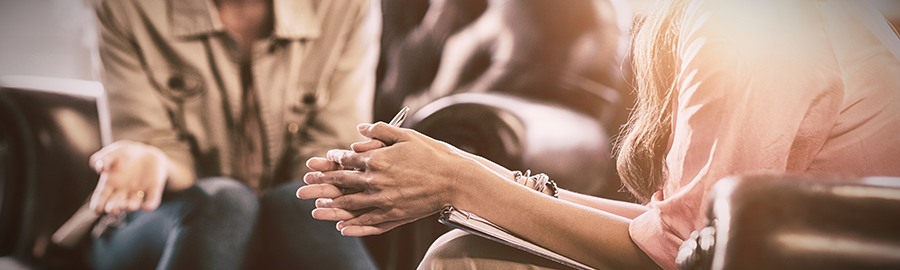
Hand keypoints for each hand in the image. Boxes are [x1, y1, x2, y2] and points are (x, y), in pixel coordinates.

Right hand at [89, 140, 169, 214]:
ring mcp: (138, 192)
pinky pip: (152, 199)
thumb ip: (103, 159)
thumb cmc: (123, 155)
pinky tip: (148, 207)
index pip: (101, 197)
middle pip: (116, 204)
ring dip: (130, 206)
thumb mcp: (111, 154)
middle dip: (113, 208)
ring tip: (127, 206)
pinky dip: (150, 204)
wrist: (146, 153)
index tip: (97, 209)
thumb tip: (101, 168)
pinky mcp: (153, 189)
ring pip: (133, 204)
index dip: (98, 205)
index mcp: (109, 184)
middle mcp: (123, 192)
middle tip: (112, 211)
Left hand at [297, 122, 488, 235]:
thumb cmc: (432, 154)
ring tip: (316, 208)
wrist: (454, 179)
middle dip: (320, 184)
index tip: (322, 161)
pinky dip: (353, 224)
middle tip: (303, 187)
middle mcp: (376, 180)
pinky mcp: (394, 214)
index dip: (332, 159)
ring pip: (350, 204)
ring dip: (331, 205)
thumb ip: (380, 130)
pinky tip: (342, 226)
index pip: (347, 159)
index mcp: (377, 159)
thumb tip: (359, 128)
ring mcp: (384, 199)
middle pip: (341, 182)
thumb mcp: (406, 135)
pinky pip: (368, 221)